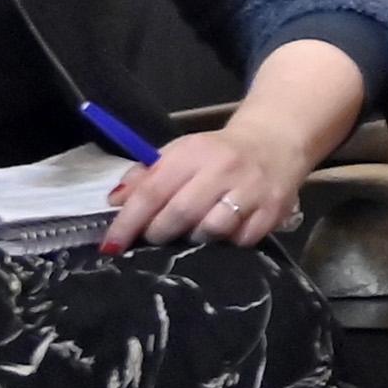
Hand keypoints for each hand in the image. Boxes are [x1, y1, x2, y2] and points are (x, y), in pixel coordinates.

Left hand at [97, 117, 318, 251]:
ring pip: (212, 230)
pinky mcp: (273, 209)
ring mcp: (251, 190)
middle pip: (180, 213)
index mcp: (193, 152)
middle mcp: (223, 169)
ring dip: (194, 240)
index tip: (111, 246)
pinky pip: (242, 240)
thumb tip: (115, 202)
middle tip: (154, 238)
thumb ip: (146, 176)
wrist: (276, 142)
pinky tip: (224, 234)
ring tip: (192, 234)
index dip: (129, 222)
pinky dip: (228, 243)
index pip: (153, 191)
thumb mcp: (181, 154)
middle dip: (159, 234)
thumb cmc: (218, 153)